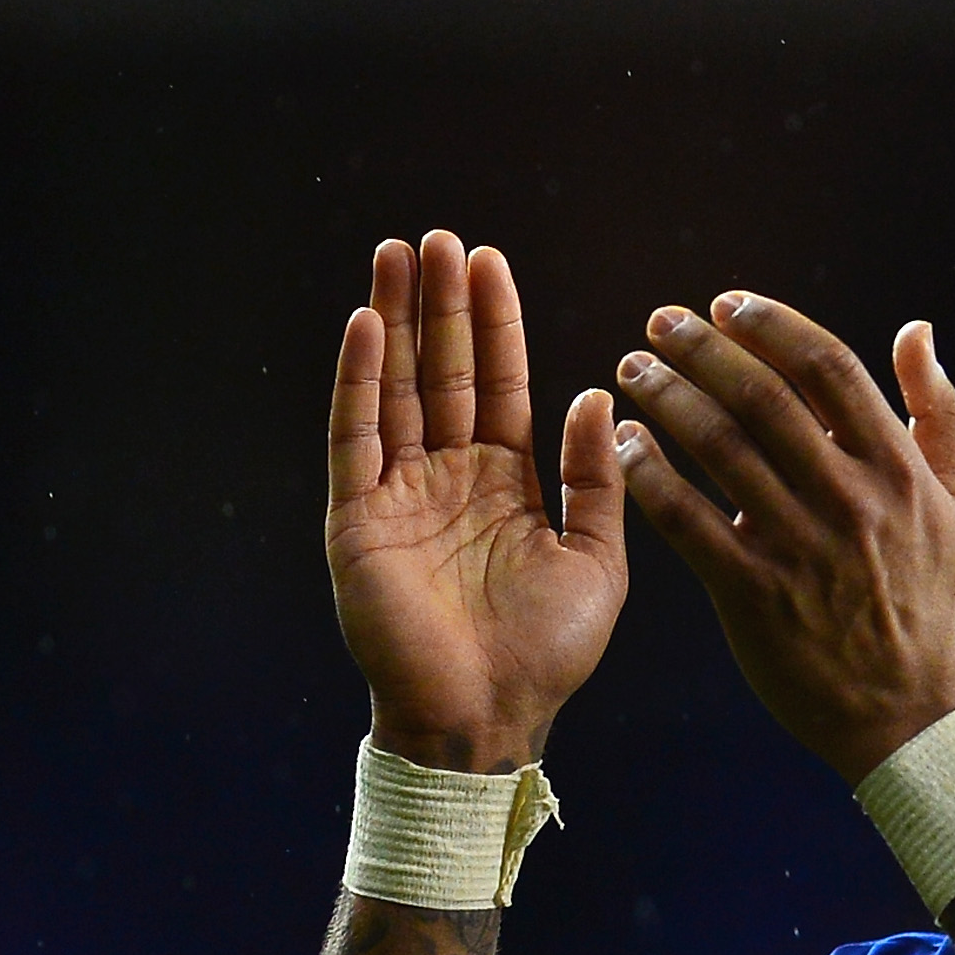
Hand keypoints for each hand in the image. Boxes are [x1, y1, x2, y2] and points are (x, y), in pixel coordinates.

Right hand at [326, 233, 627, 771]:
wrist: (489, 718)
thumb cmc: (547, 654)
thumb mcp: (598, 560)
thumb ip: (595, 479)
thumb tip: (598, 396)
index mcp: (504, 484)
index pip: (497, 384)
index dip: (493, 324)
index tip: (488, 260)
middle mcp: (448, 480)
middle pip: (441, 371)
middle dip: (440, 304)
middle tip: (438, 236)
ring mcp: (399, 495)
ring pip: (396, 388)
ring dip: (396, 320)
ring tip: (399, 254)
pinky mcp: (357, 518)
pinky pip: (355, 435)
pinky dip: (358, 378)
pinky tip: (366, 321)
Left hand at [612, 293, 954, 783]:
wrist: (900, 706)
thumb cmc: (925, 596)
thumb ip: (940, 412)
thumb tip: (917, 331)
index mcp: (897, 468)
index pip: (828, 369)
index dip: (772, 325)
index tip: (727, 304)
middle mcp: (850, 499)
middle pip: (763, 398)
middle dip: (703, 349)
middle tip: (658, 322)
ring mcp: (799, 546)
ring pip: (720, 450)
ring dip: (667, 400)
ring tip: (631, 371)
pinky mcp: (753, 593)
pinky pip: (687, 521)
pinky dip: (651, 476)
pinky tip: (625, 446)